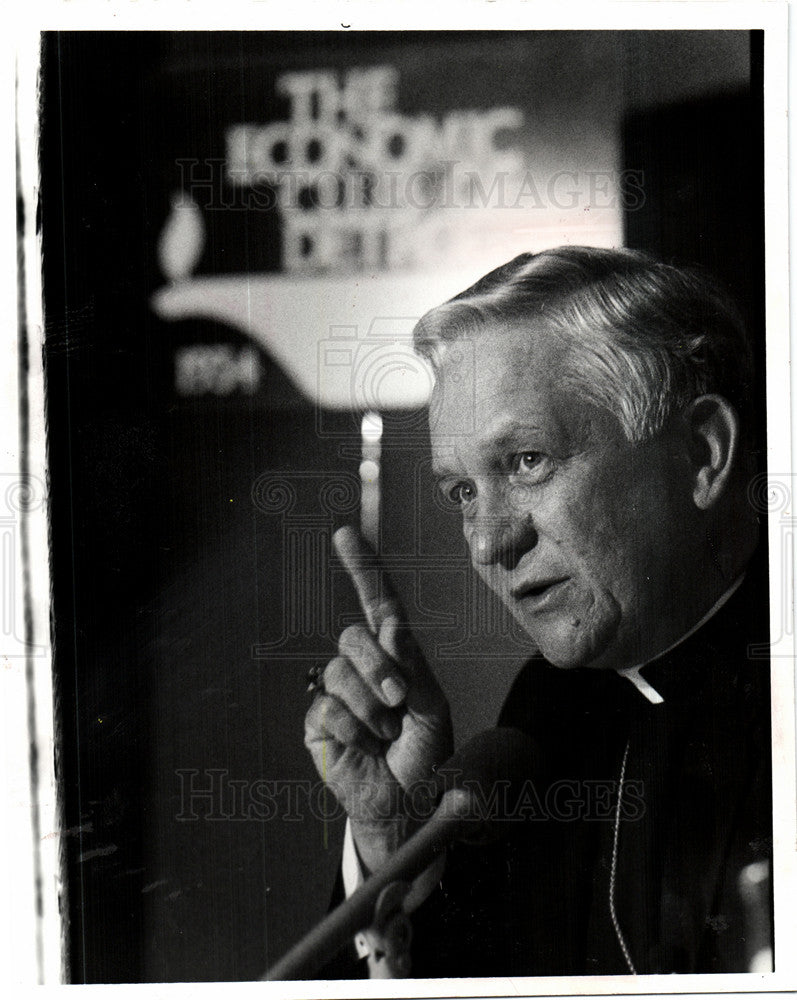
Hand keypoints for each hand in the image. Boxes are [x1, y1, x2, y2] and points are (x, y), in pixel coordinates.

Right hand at [304, 526, 452, 872]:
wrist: (405, 806)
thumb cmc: (425, 756)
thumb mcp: (433, 710)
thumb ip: (414, 668)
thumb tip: (391, 628)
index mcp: (396, 656)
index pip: (377, 603)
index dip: (362, 568)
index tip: (345, 534)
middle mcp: (363, 667)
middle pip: (354, 637)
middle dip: (380, 669)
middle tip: (399, 703)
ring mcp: (336, 692)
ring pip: (340, 674)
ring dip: (370, 710)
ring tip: (386, 736)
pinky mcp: (317, 720)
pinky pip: (328, 709)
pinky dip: (354, 731)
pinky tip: (365, 748)